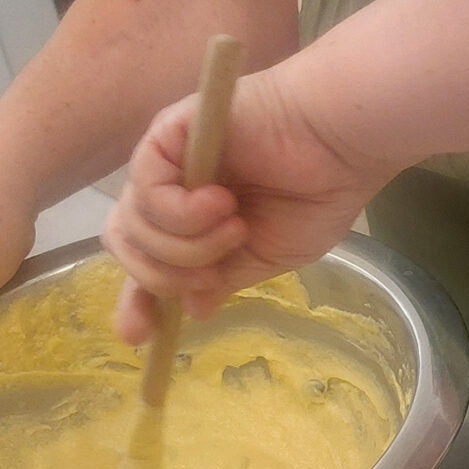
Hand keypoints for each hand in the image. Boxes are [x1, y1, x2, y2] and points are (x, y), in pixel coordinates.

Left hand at [102, 68, 393, 343]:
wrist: (340, 140)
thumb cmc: (319, 191)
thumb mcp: (271, 254)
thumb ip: (226, 278)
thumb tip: (192, 309)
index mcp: (195, 219)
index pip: (148, 261)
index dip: (136, 300)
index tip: (141, 335)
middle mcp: (173, 188)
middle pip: (128, 244)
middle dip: (161, 276)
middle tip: (210, 274)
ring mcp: (169, 161)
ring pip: (136, 224)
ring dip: (187, 245)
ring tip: (236, 227)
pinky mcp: (169, 133)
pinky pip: (146, 187)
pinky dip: (180, 212)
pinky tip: (222, 203)